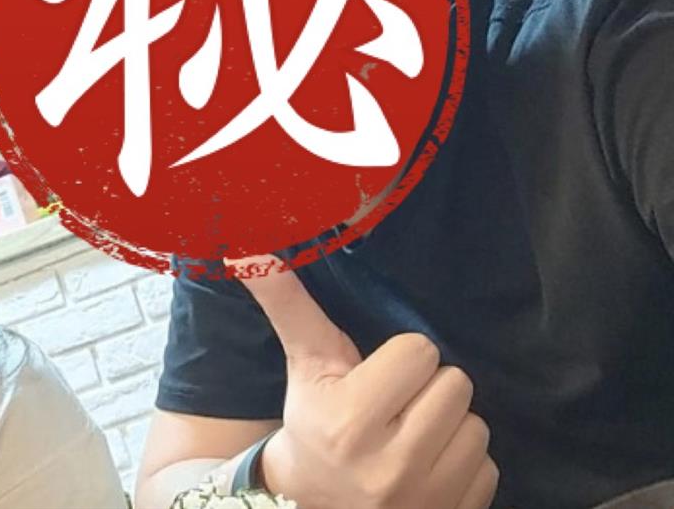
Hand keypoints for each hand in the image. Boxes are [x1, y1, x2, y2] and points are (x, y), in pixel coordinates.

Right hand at [226, 255, 497, 508]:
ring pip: (477, 426)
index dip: (400, 359)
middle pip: (455, 384)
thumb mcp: (302, 365)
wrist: (311, 503)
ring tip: (413, 434)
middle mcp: (389, 466)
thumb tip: (248, 252)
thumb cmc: (313, 423)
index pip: (420, 352)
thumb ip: (287, 305)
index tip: (376, 378)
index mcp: (349, 421)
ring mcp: (424, 497)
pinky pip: (487, 467)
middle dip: (427, 389)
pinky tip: (428, 466)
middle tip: (396, 405)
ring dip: (449, 425)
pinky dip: (462, 464)